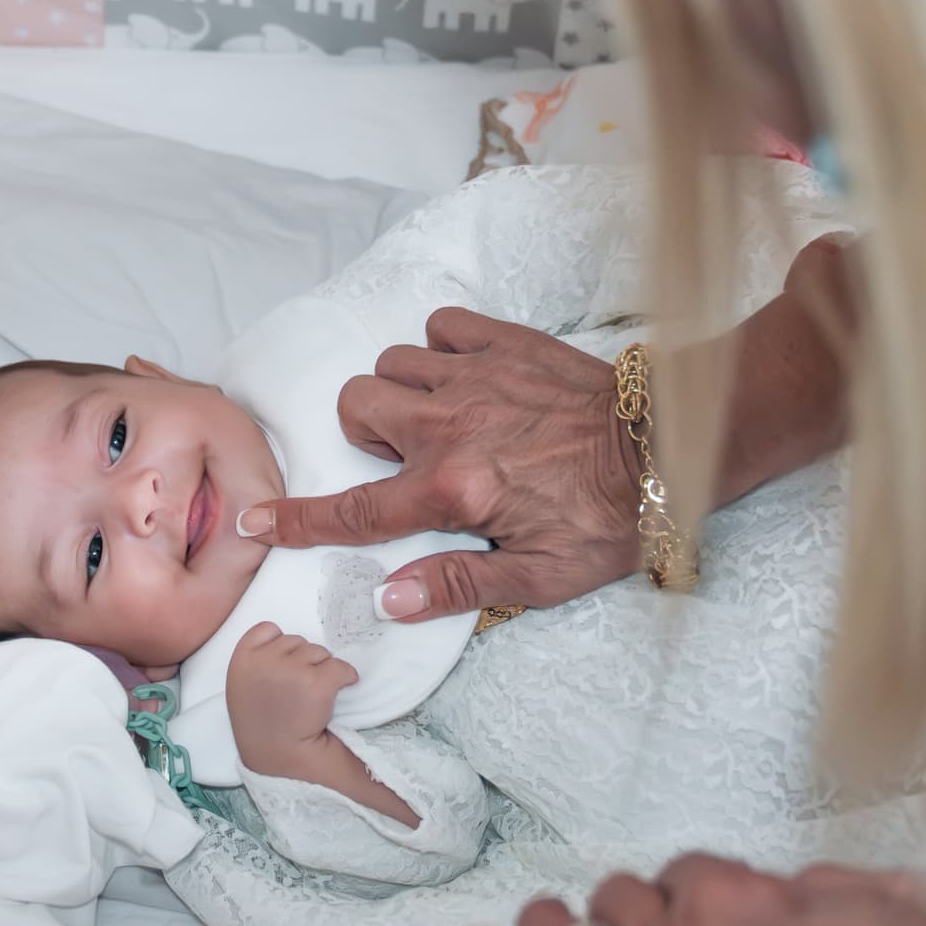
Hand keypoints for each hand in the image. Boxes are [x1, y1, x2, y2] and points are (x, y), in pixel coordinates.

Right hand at [226, 623, 359, 772]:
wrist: (279, 756)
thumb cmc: (261, 724)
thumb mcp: (242, 686)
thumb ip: (256, 660)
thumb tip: (288, 643)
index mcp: (242, 659)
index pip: (268, 629)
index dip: (280, 647)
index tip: (282, 670)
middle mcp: (265, 661)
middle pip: (296, 641)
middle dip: (301, 660)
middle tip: (296, 691)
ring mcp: (292, 670)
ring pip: (319, 651)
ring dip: (320, 669)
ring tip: (309, 697)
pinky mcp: (318, 682)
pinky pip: (341, 666)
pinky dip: (345, 677)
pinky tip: (335, 695)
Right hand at [236, 309, 641, 622]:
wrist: (669, 448)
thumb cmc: (608, 521)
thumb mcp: (541, 576)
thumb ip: (458, 584)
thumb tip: (389, 599)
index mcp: (454, 489)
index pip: (358, 510)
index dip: (300, 520)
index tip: (256, 520)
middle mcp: (452, 425)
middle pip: (357, 405)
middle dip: (369, 433)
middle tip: (413, 457)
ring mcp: (477, 376)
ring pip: (393, 363)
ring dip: (405, 391)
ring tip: (444, 418)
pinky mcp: (506, 342)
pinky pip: (441, 326)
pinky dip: (444, 348)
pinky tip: (471, 378)